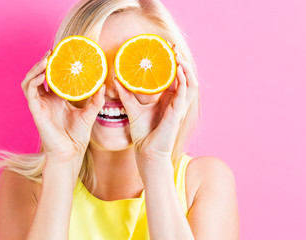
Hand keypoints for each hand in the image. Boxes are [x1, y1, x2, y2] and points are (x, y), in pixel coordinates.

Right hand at [21, 49, 105, 178]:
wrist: (71, 152)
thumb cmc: (78, 135)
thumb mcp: (90, 114)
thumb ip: (96, 100)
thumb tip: (103, 84)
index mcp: (57, 99)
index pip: (53, 77)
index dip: (55, 65)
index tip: (63, 53)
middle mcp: (46, 100)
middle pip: (39, 76)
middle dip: (44, 63)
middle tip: (53, 52)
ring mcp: (40, 105)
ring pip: (30, 80)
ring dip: (36, 68)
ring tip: (47, 59)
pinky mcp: (36, 110)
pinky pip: (30, 92)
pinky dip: (34, 80)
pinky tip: (44, 73)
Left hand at [114, 44, 197, 170]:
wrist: (146, 151)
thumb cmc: (143, 133)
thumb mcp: (133, 109)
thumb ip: (126, 95)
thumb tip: (115, 80)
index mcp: (168, 99)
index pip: (174, 77)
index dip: (172, 63)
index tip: (165, 49)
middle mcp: (176, 101)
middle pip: (184, 77)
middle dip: (180, 61)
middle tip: (172, 47)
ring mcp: (179, 107)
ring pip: (190, 83)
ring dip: (185, 68)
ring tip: (177, 55)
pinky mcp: (178, 113)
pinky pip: (184, 94)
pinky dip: (183, 80)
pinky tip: (178, 69)